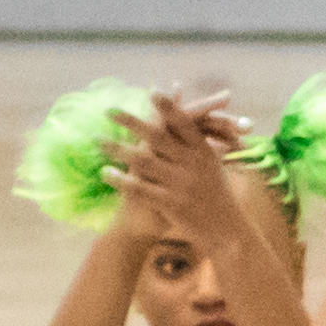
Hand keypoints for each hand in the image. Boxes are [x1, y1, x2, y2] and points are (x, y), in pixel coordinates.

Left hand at [106, 95, 258, 251]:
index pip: (185, 125)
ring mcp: (182, 185)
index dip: (170, 109)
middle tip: (109, 110)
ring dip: (118, 149)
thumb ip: (198, 140)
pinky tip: (105, 172)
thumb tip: (186, 116)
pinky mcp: (172, 205)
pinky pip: (141, 189)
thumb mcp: (212, 165)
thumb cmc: (217, 195)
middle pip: (158, 138)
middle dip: (132, 122)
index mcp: (204, 152)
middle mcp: (193, 166)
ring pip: (144, 161)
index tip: (153, 93)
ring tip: (98, 139)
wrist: (227, 233)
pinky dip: (121, 180)